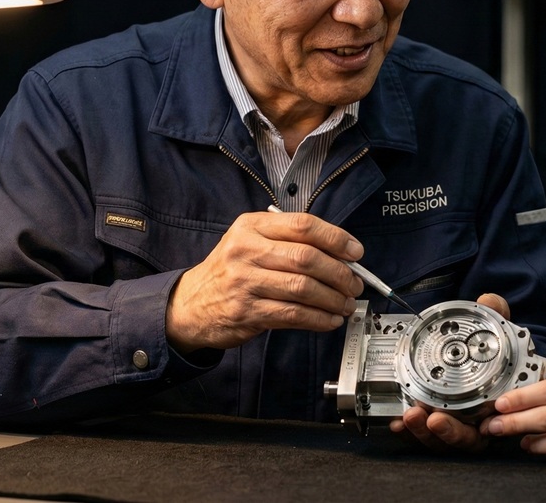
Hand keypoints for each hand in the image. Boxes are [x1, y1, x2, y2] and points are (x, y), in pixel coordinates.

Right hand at [165, 210, 364, 351]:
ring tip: (345, 304)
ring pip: (302, 288)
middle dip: (339, 273)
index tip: (355, 252)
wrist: (190, 305)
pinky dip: (318, 319)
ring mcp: (245, 282)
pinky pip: (292, 314)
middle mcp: (246, 251)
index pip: (302, 225)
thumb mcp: (250, 242)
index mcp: (251, 226)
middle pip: (306, 257)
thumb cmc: (229, 271)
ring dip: (332, 299)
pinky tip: (329, 320)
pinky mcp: (247, 311)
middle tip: (354, 284)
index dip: (335, 238)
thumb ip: (288, 241)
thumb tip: (340, 254)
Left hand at [388, 292, 510, 451]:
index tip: (470, 421)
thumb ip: (496, 312)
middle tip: (433, 419)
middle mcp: (478, 421)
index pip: (491, 427)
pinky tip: (397, 421)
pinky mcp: (431, 423)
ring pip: (440, 441)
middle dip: (447, 433)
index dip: (479, 427)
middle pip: (464, 440)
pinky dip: (408, 432)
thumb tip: (488, 301)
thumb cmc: (487, 346)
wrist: (472, 349)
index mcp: (497, 405)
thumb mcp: (495, 324)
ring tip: (410, 415)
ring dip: (423, 433)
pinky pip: (419, 436)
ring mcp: (454, 424)